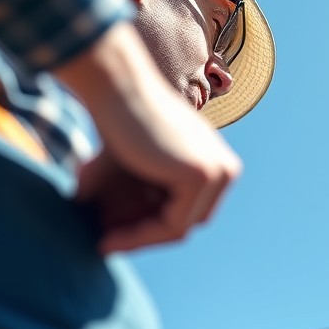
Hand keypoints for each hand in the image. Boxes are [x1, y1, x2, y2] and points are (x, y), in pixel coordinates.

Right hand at [54, 23, 240, 252]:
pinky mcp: (201, 177)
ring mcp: (219, 172)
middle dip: (145, 234)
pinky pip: (173, 225)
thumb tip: (116, 243)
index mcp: (218, 164)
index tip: (114, 237)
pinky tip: (109, 238)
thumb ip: (138, 201)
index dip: (151, 227)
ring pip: (179, 227)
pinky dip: (140, 235)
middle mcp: (226, 169)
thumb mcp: (135, 170)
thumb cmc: (117, 121)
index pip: (189, 211)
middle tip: (106, 241)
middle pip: (187, 220)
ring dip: (138, 237)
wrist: (115, 85)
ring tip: (103, 241)